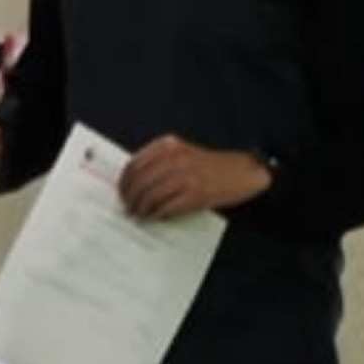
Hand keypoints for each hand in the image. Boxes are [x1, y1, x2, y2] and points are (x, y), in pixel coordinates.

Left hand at [117, 136, 271, 219]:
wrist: (242, 172)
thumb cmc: (212, 165)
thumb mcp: (183, 152)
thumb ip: (160, 161)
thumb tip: (135, 183)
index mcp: (169, 145)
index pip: (135, 163)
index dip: (124, 181)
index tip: (121, 191)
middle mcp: (175, 158)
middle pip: (140, 181)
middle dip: (130, 197)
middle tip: (127, 207)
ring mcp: (185, 176)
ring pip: (150, 195)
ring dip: (141, 208)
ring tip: (137, 215)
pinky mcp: (194, 194)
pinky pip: (166, 207)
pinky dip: (156, 214)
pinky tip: (152, 218)